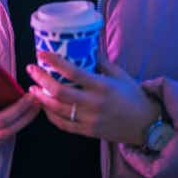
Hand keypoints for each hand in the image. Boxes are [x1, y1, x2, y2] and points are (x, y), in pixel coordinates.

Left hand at [27, 51, 159, 145]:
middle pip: (59, 91)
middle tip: (31, 69)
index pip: (73, 72)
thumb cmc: (133, 96)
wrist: (146, 124)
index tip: (41, 53)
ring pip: (57, 109)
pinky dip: (51, 114)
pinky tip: (45, 105)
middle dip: (41, 79)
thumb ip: (101, 61)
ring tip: (33, 87)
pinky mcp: (87, 132)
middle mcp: (94, 103)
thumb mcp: (120, 74)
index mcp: (102, 86)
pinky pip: (63, 124)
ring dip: (42, 97)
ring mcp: (89, 119)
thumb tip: (84, 46)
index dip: (54, 62)